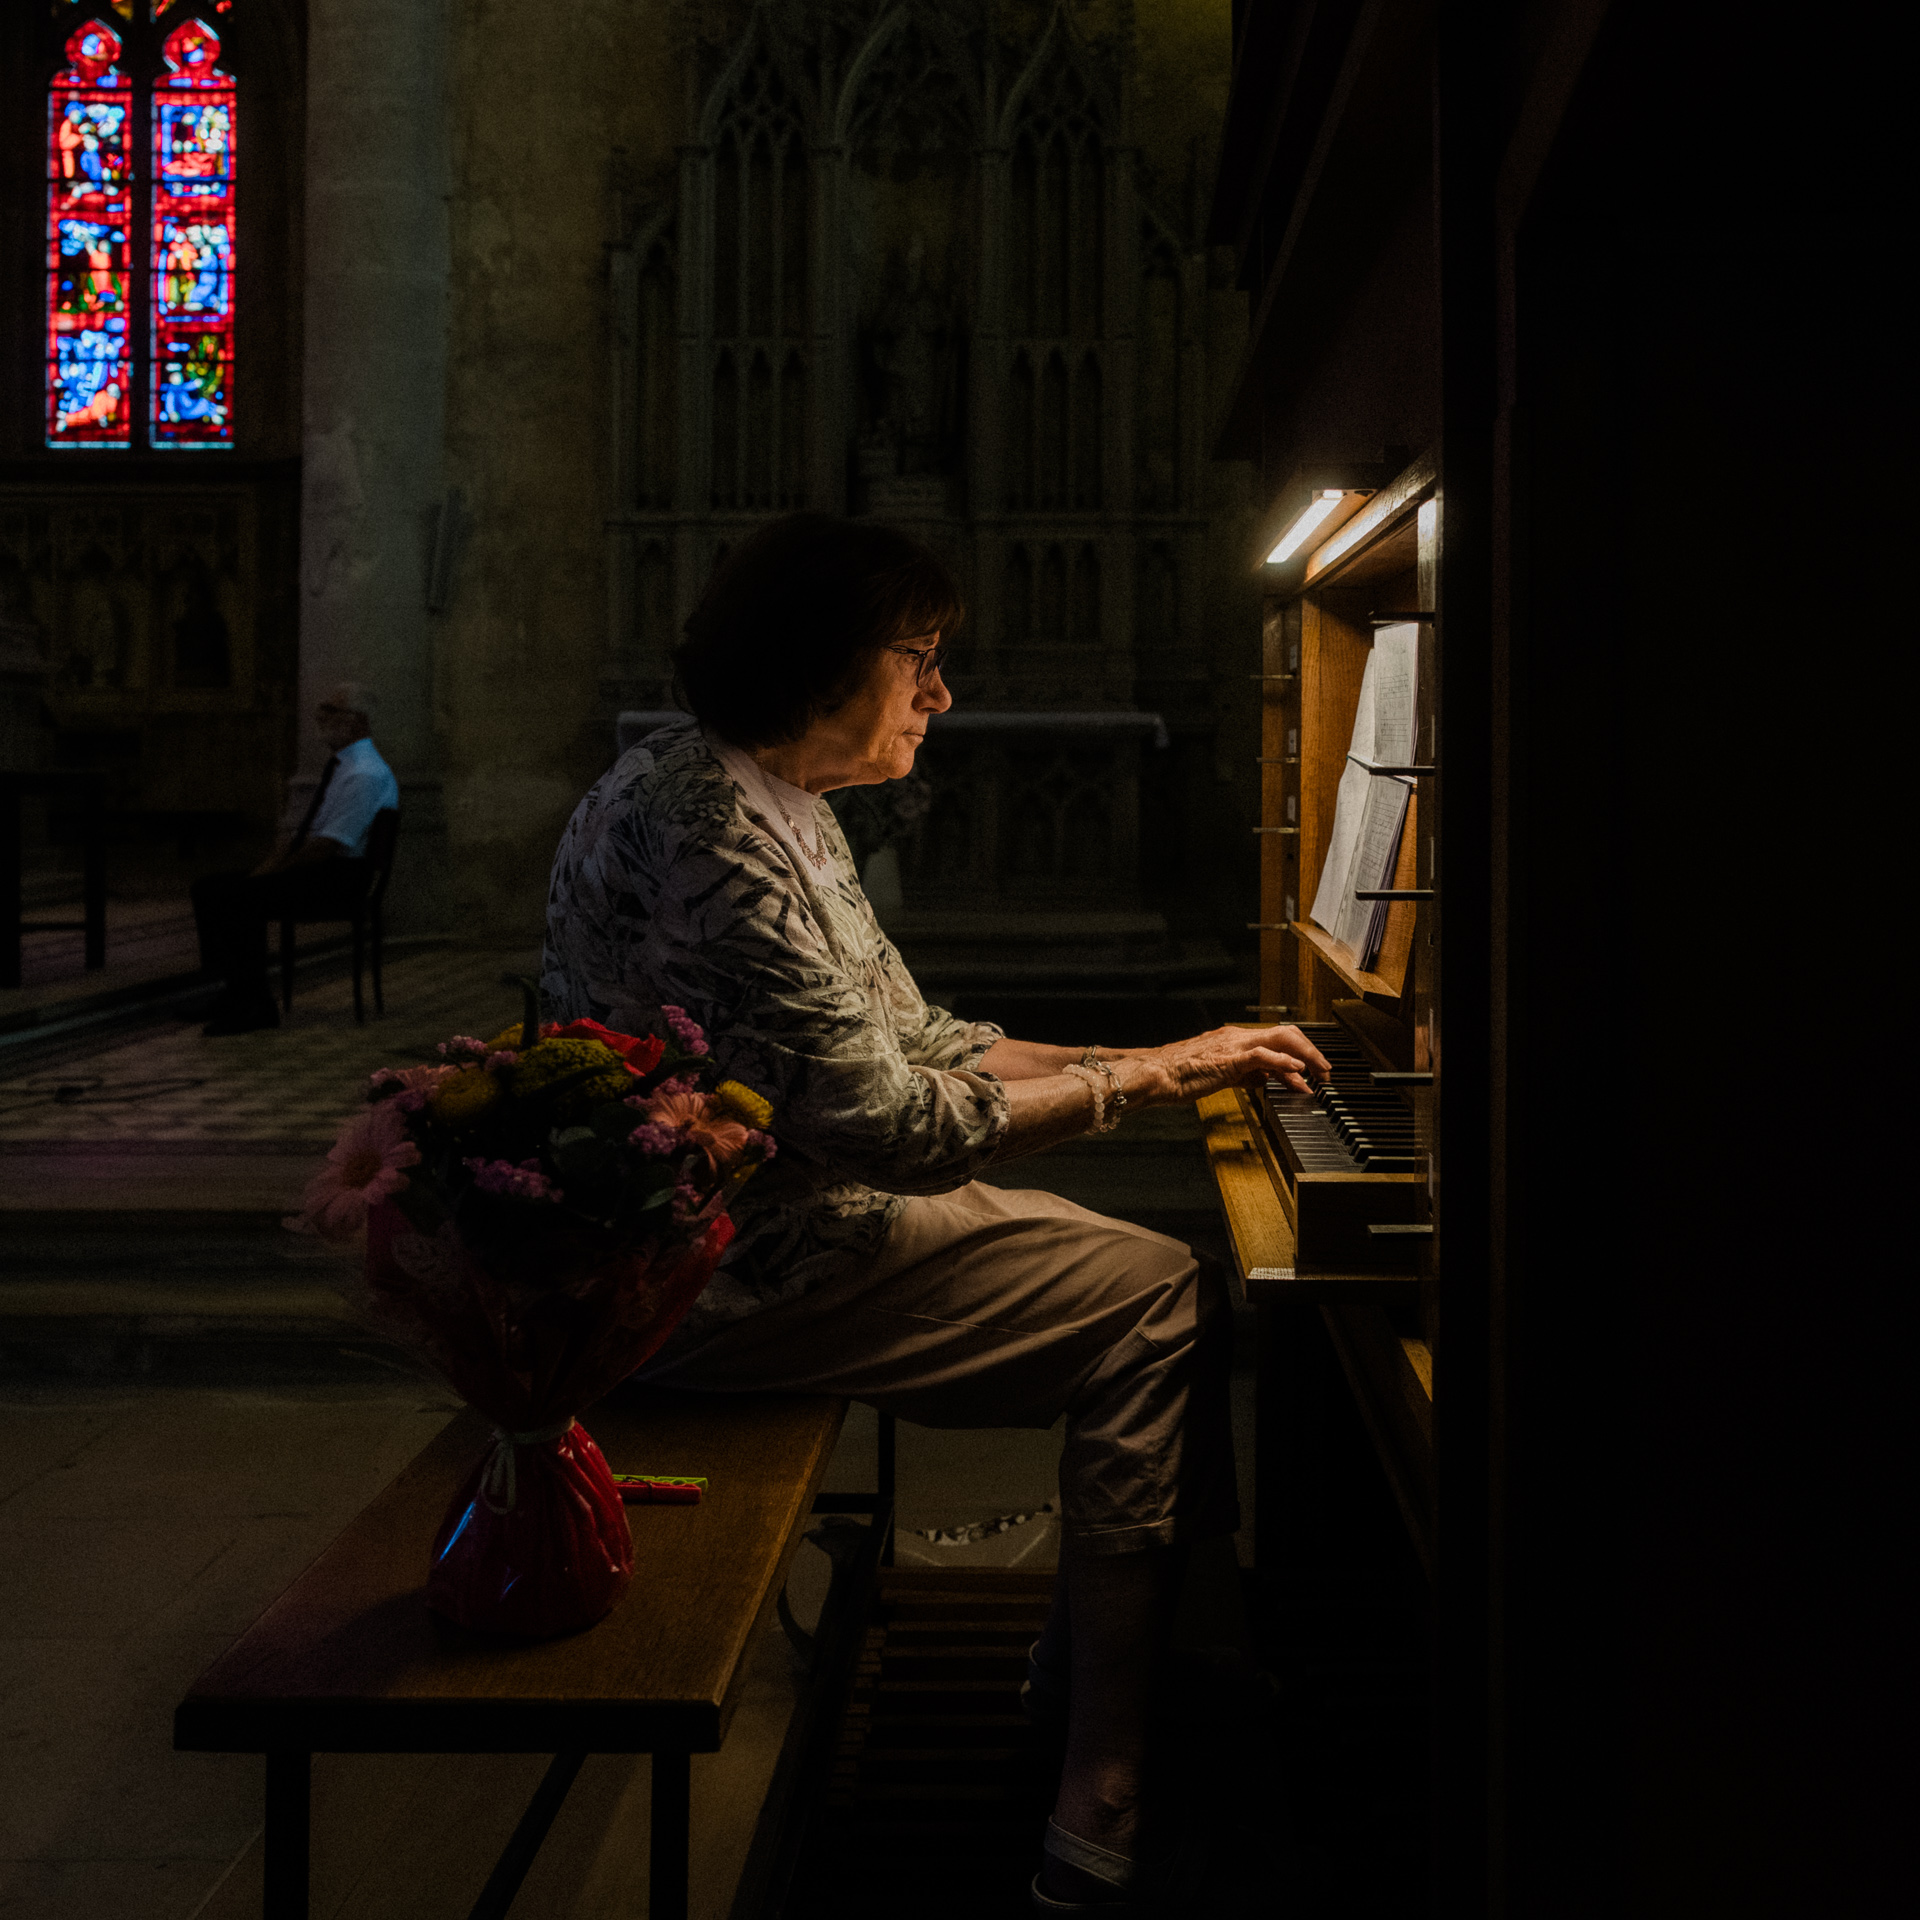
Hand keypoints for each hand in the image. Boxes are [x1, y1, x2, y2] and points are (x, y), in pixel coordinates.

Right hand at [1134, 1023, 1330, 1102]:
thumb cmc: (1178, 1076)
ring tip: (1320, 1075)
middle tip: (1326, 1072)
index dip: (1301, 1053)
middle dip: (1311, 1052)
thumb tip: (1265, 1080)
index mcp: (1234, 1039)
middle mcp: (1237, 1037)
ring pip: (1281, 1040)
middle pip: (1286, 1034)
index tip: (1314, 1071)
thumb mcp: (1219, 1074)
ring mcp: (1233, 1046)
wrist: (1156, 1074)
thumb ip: (1244, 1074)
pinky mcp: (1228, 1060)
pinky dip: (1283, 1063)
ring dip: (1306, 1057)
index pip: (1277, 1040)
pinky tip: (1296, 1072)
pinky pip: (1262, 1056)